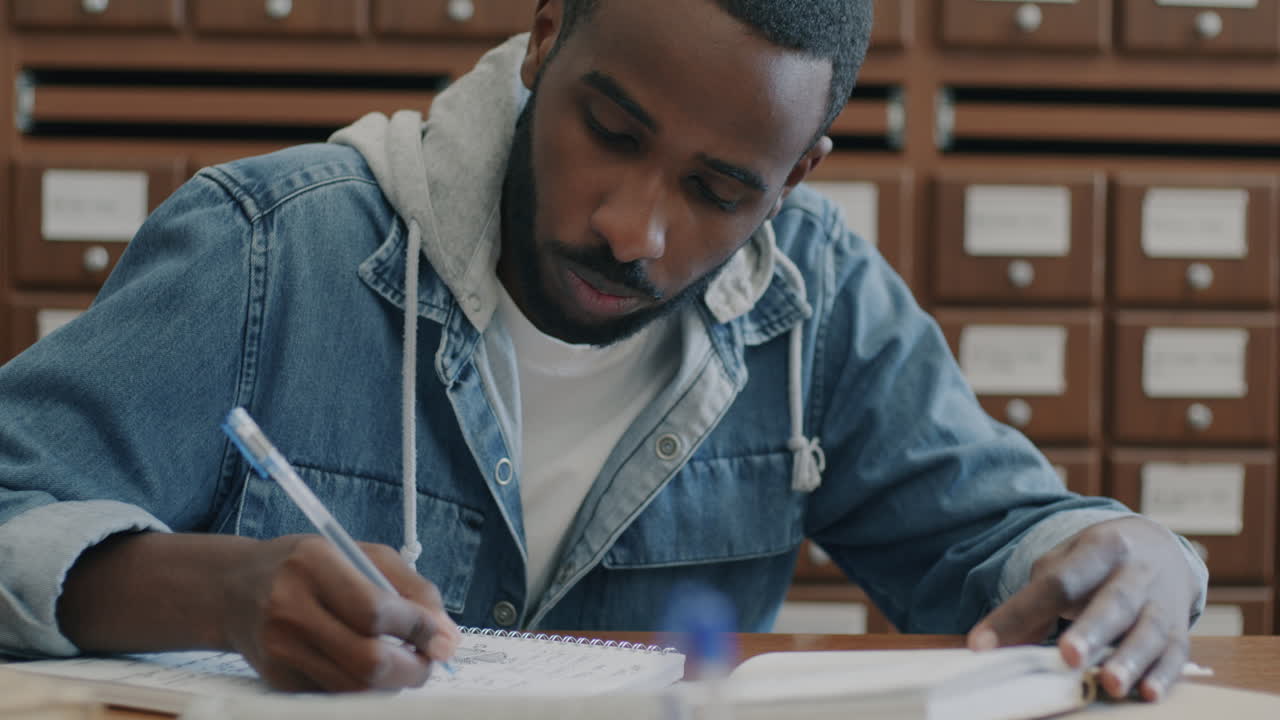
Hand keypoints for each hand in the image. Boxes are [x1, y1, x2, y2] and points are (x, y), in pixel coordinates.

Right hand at [220, 534, 460, 691]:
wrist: (234, 589)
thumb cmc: (310, 567)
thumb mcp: (362, 555)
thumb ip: (411, 588)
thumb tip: (447, 636)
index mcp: (314, 566)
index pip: (376, 611)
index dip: (420, 630)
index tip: (444, 639)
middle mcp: (291, 609)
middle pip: (367, 661)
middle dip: (414, 668)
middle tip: (429, 661)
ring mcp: (280, 650)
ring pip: (354, 688)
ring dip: (393, 683)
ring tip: (404, 663)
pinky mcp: (277, 680)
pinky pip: (335, 696)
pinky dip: (364, 689)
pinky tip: (369, 668)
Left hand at [966, 517, 1200, 700]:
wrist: (1160, 547)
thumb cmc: (1095, 563)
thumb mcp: (1061, 566)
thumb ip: (1030, 604)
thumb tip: (989, 646)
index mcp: (1100, 547)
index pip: (1057, 582)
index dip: (1020, 613)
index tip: (983, 644)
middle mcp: (1136, 571)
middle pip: (1113, 601)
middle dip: (1091, 630)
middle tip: (1068, 656)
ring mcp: (1162, 601)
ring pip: (1150, 630)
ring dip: (1130, 659)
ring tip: (1110, 683)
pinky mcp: (1180, 629)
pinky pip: (1177, 653)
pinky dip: (1164, 674)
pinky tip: (1148, 694)